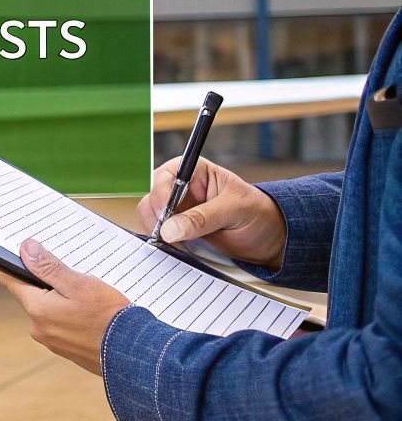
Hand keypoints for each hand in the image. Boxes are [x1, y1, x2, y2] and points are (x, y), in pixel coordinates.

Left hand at [0, 238, 129, 373]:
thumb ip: (49, 267)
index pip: (9, 280)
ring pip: (48, 310)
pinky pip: (61, 325)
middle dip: (45, 282)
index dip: (7, 263)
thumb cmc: (110, 318)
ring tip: (88, 297)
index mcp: (37, 309)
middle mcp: (38, 328)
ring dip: (61, 300)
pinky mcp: (66, 350)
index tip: (9, 250)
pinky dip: (71, 316)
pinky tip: (91, 314)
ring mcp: (52, 341)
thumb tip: (25, 249)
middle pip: (31, 295)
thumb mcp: (79, 284)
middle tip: (70, 274)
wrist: (135, 356)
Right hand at [138, 156, 286, 269]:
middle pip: (153, 197)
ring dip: (158, 232)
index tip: (165, 215)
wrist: (269, 239)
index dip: (161, 194)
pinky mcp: (178, 229)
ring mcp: (178, 210)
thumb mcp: (235, 211)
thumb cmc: (258, 214)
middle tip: (169, 235)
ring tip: (179, 244)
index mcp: (195, 172)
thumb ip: (203, 218)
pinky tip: (179, 248)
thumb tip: (170, 228)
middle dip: (157, 216)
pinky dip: (163, 242)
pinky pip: (159, 233)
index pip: (166, 176)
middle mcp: (181, 189)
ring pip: (151, 216)